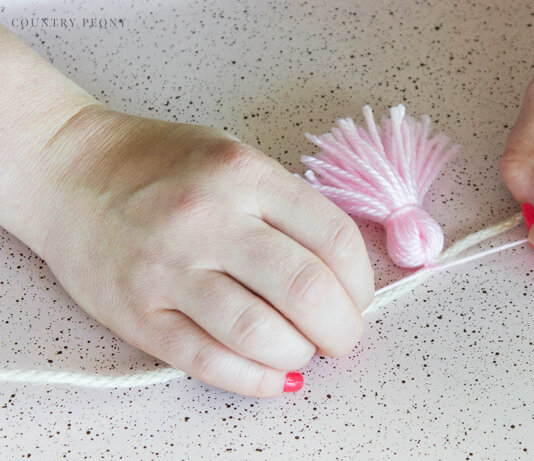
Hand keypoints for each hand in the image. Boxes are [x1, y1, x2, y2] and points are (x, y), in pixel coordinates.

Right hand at [20, 104, 373, 396]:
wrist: (72, 171)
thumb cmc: (163, 165)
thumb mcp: (236, 159)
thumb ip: (289, 209)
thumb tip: (343, 276)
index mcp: (245, 175)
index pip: (334, 239)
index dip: (362, 282)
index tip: (357, 298)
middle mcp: (210, 219)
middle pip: (307, 291)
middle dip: (342, 329)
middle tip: (341, 337)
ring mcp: (169, 269)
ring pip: (260, 334)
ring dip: (299, 355)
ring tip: (301, 350)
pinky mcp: (137, 314)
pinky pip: (208, 362)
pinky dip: (255, 379)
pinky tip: (273, 375)